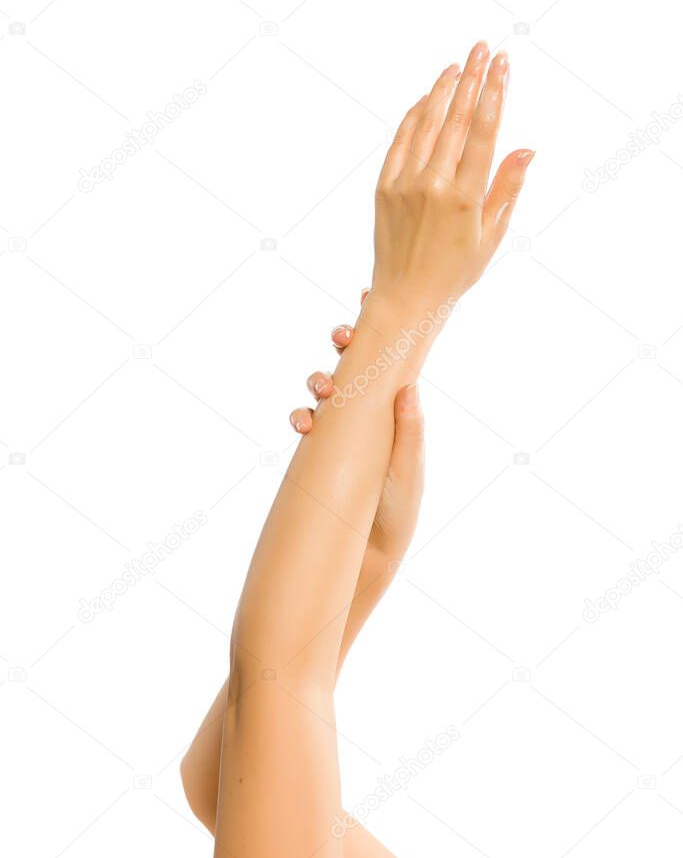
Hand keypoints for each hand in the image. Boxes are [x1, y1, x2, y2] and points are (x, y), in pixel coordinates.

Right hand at [289, 298, 423, 563]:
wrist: (364, 560)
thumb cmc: (396, 516)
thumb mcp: (408, 474)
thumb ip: (409, 434)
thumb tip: (411, 387)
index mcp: (395, 416)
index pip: (389, 364)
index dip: (380, 331)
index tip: (369, 297)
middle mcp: (367, 419)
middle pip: (354, 368)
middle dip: (345, 347)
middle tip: (342, 339)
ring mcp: (340, 434)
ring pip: (326, 391)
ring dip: (320, 380)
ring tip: (322, 387)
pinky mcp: (317, 453)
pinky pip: (307, 423)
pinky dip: (302, 416)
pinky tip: (303, 422)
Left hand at [372, 41, 532, 313]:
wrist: (405, 297)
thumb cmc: (455, 271)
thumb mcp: (492, 236)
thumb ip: (507, 188)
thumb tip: (526, 148)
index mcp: (465, 198)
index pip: (483, 132)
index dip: (495, 93)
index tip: (503, 63)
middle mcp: (433, 185)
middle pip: (457, 119)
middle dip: (473, 78)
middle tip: (483, 47)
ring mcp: (405, 183)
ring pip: (426, 123)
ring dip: (444, 90)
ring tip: (459, 64)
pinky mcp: (384, 187)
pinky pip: (401, 140)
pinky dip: (415, 115)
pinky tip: (429, 97)